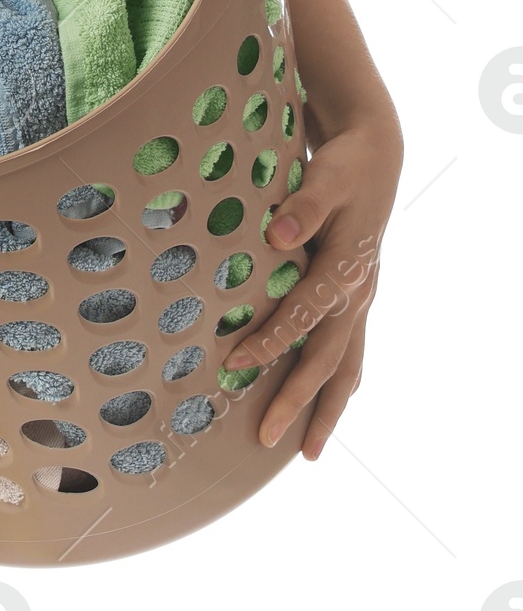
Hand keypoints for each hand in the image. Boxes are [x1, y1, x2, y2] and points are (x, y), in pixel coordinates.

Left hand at [220, 116, 401, 457]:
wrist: (375, 158)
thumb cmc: (344, 168)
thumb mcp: (325, 178)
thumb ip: (303, 208)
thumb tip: (278, 238)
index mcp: (346, 268)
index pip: (306, 314)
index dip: (273, 340)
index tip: (237, 363)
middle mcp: (357, 294)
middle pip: (329, 360)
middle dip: (298, 401)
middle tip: (268, 439)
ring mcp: (359, 302)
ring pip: (347, 368)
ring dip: (326, 410)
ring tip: (306, 451)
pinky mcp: (354, 302)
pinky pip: (348, 355)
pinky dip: (335, 386)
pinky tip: (320, 409)